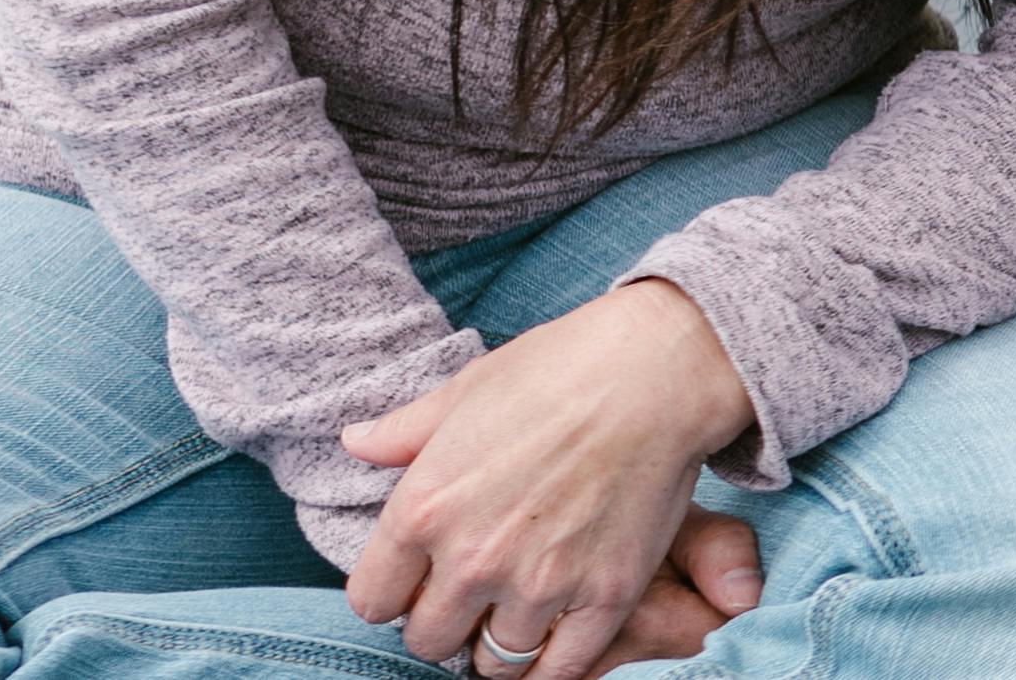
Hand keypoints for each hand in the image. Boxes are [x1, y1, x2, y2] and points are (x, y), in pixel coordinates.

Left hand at [341, 279, 758, 675]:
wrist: (661, 369)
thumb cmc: (560, 366)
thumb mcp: (467, 388)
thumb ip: (404, 430)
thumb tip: (355, 442)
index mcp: (423, 510)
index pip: (371, 602)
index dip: (396, 591)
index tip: (422, 578)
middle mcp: (472, 560)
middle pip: (427, 641)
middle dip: (445, 622)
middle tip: (475, 596)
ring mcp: (540, 584)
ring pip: (494, 663)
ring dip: (501, 642)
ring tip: (520, 612)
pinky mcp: (604, 595)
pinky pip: (561, 670)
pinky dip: (554, 665)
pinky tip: (558, 639)